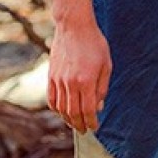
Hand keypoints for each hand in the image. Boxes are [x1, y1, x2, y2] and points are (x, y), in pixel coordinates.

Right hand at [46, 0, 110, 132]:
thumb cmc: (94, 43)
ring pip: (61, 108)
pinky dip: (56, 109)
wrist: (74, 26)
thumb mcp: (106, 65)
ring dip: (68, 119)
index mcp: (86, 81)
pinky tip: (62, 112)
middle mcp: (70, 83)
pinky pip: (51, 98)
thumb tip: (98, 107)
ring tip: (74, 124)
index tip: (95, 127)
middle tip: (84, 131)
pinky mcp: (51, 75)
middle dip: (80, 125)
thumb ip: (102, 88)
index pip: (88, 110)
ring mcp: (58, 80)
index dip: (91, 122)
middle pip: (73, 113)